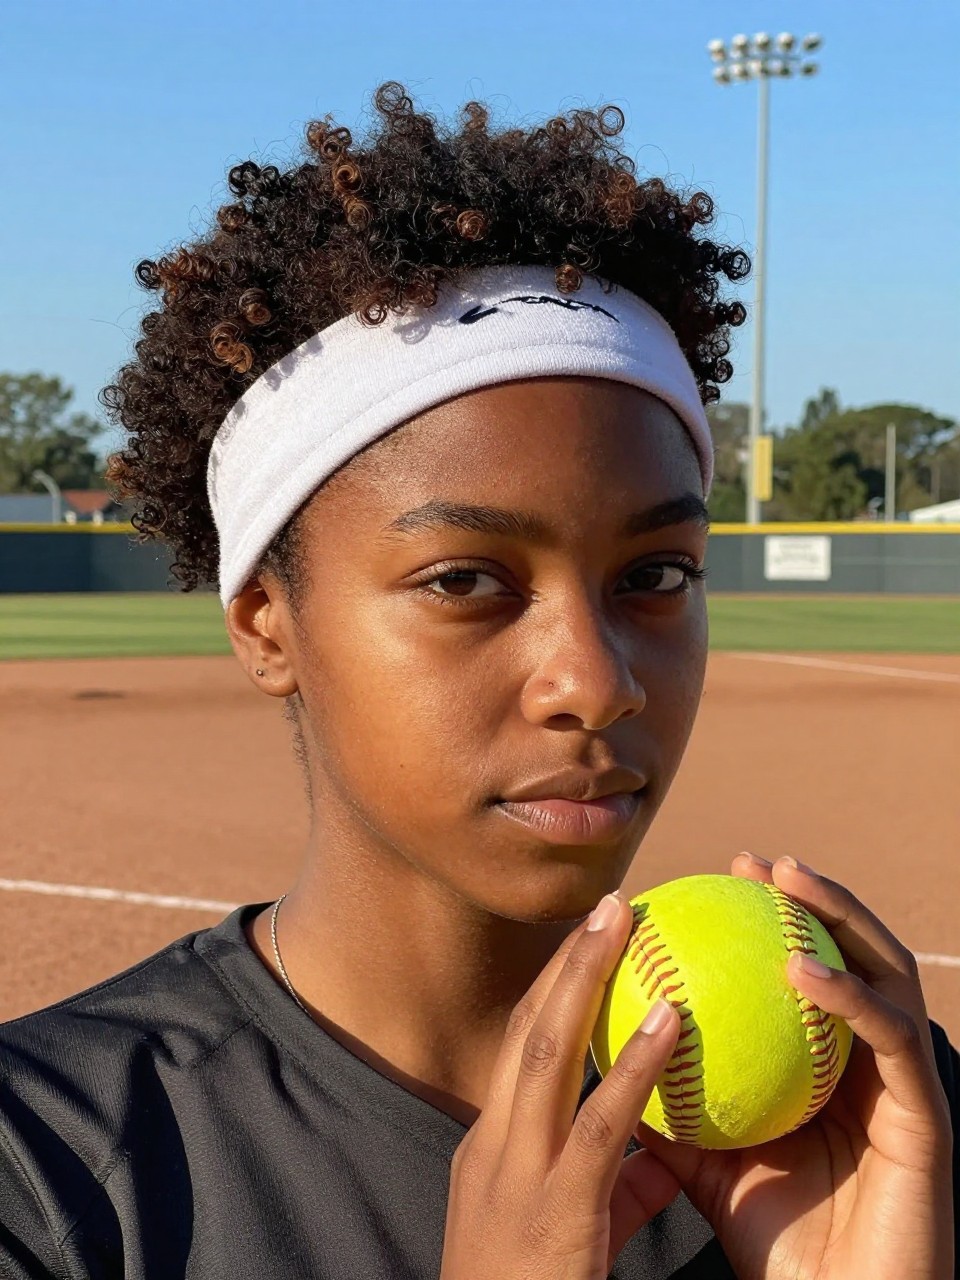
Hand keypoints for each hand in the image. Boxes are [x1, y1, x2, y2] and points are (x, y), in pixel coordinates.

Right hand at [441, 894, 681, 1279]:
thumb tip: (655, 1155)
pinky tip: (671, 1022)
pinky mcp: (556, 1208)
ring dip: (585, 978)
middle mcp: (495, 1143)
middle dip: (566, 960)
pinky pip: (601, 1123)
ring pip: (548, 1051)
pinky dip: (634, 1064)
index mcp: (492, 1145)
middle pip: (529, 1028)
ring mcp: (518, 1171)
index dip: (555, 986)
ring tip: (625, 921)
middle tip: (611, 903)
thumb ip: (608, 1186)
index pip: (523, 1046)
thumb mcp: (562, 1235)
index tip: (592, 940)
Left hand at [638, 854, 953, 1279]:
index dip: (766, 924)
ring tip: (789, 880)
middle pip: (849, 954)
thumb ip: (672, 1110)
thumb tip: (609, 1053)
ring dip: (841, 917)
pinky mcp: (928, 1115)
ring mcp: (902, 1085)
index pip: (801, 975)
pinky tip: (802, 969)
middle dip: (810, 896)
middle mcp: (868, 1064)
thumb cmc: (776, 1245)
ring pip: (885, 973)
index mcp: (825, 1068)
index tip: (715, 882)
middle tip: (756, 861)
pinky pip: (893, 1038)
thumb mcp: (711, 1162)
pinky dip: (850, 996)